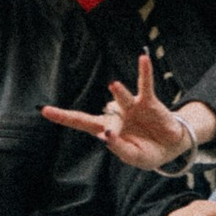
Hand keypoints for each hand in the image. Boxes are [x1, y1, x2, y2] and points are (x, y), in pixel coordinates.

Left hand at [43, 60, 211, 171]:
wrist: (171, 146)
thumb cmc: (147, 152)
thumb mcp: (135, 157)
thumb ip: (120, 150)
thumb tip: (106, 136)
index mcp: (107, 129)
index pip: (80, 121)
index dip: (63, 117)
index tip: (44, 110)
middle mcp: (116, 114)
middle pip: (105, 112)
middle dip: (109, 123)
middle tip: (111, 134)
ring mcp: (131, 107)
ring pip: (120, 98)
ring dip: (118, 93)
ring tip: (113, 85)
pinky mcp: (149, 102)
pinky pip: (145, 84)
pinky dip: (145, 71)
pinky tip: (143, 58)